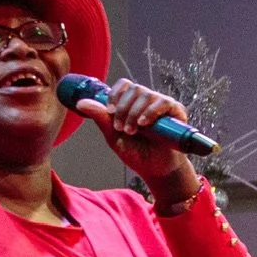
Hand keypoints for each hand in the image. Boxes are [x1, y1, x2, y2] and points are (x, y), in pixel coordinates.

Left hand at [75, 78, 200, 206]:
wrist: (157, 170)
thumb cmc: (138, 154)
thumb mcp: (114, 137)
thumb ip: (101, 118)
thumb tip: (80, 102)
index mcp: (133, 103)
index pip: (124, 85)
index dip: (115, 95)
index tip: (110, 111)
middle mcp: (148, 101)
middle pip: (133, 88)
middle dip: (123, 108)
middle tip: (121, 128)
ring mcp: (162, 105)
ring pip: (145, 94)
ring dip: (134, 112)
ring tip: (132, 131)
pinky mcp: (176, 111)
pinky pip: (163, 102)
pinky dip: (150, 111)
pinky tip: (144, 124)